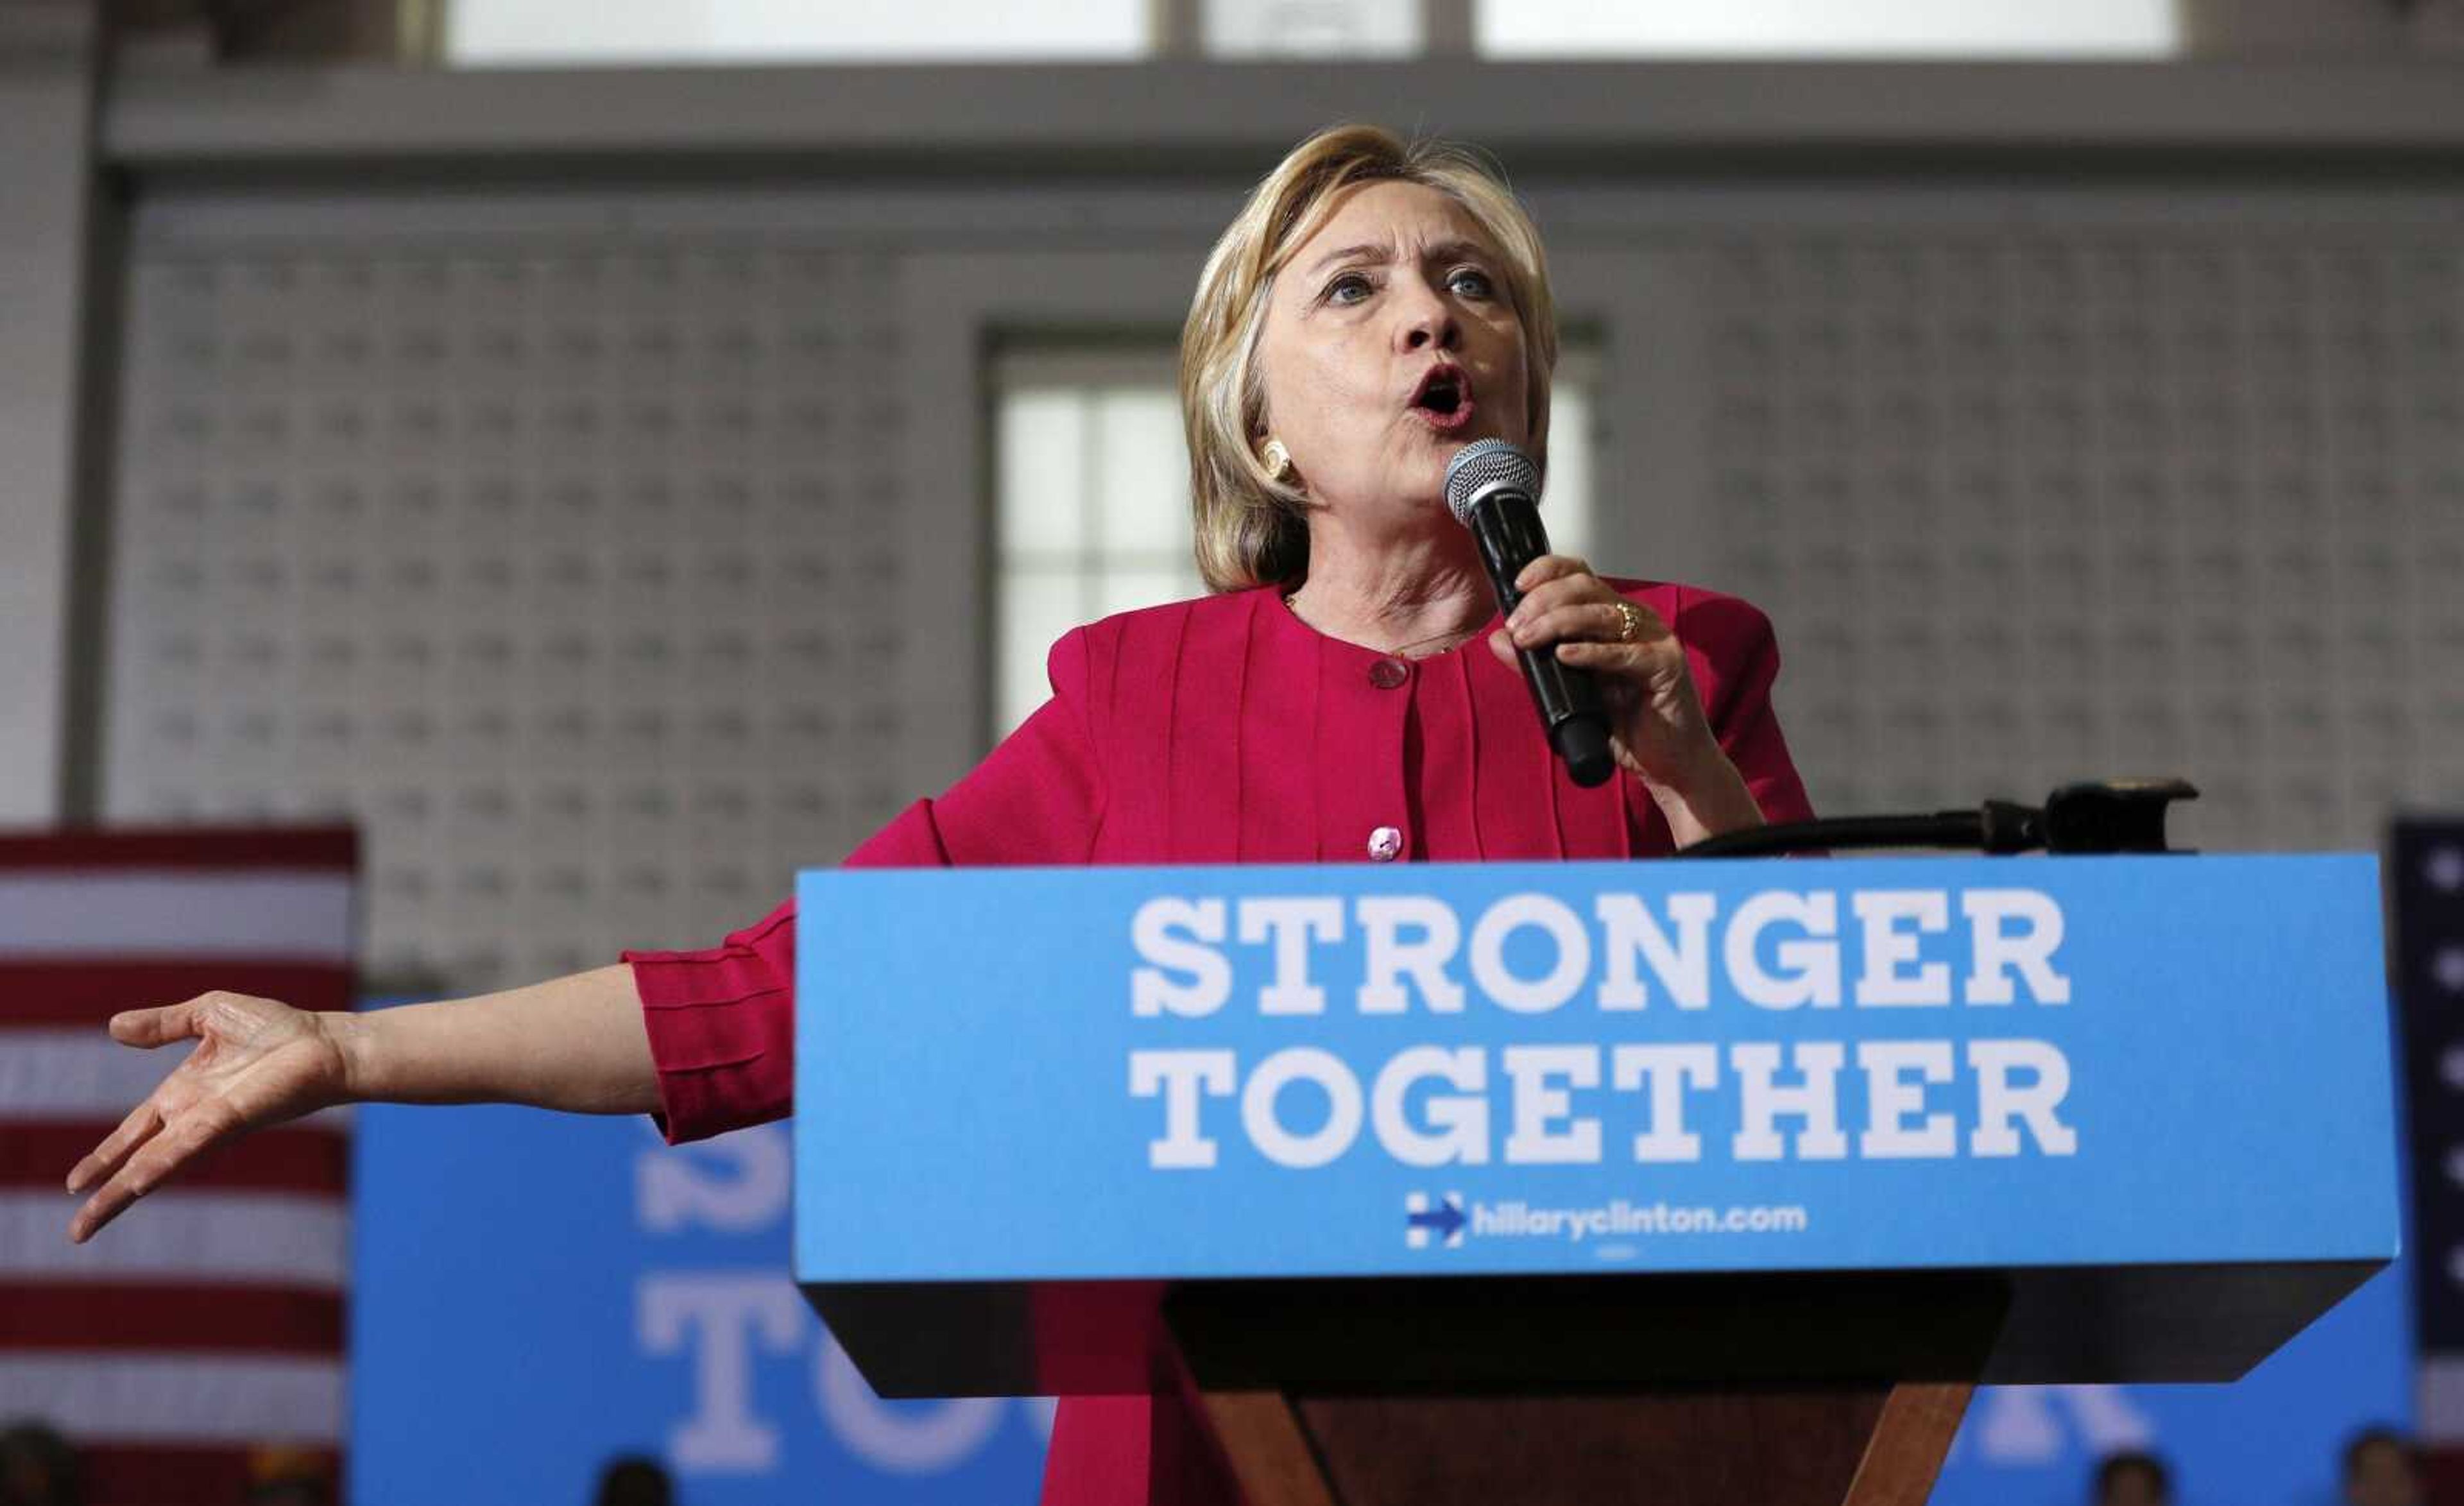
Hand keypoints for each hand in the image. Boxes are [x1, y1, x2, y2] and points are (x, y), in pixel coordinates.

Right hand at [65, 991, 355, 1243]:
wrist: (325, 1041)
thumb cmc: (279, 1029)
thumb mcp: (207, 1014)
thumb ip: (163, 1023)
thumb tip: (114, 1027)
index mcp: (183, 1095)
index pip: (134, 1133)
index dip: (105, 1157)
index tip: (75, 1184)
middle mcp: (192, 1118)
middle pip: (137, 1163)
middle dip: (106, 1195)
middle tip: (77, 1233)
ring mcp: (210, 1125)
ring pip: (154, 1166)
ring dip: (121, 1195)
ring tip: (88, 1225)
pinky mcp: (232, 1121)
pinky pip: (188, 1146)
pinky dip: (160, 1164)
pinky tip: (135, 1185)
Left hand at [1488, 554, 1725, 790]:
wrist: (1668, 763)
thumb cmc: (1625, 725)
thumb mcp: (1571, 692)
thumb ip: (1536, 666)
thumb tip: (1498, 640)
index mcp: (1612, 619)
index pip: (1579, 577)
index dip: (1548, 571)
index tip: (1518, 586)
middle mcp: (1635, 621)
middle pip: (1586, 587)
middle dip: (1544, 601)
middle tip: (1517, 626)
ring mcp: (1654, 639)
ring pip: (1602, 613)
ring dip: (1558, 622)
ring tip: (1529, 638)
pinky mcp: (1666, 665)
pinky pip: (1625, 652)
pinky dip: (1591, 652)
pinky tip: (1565, 655)